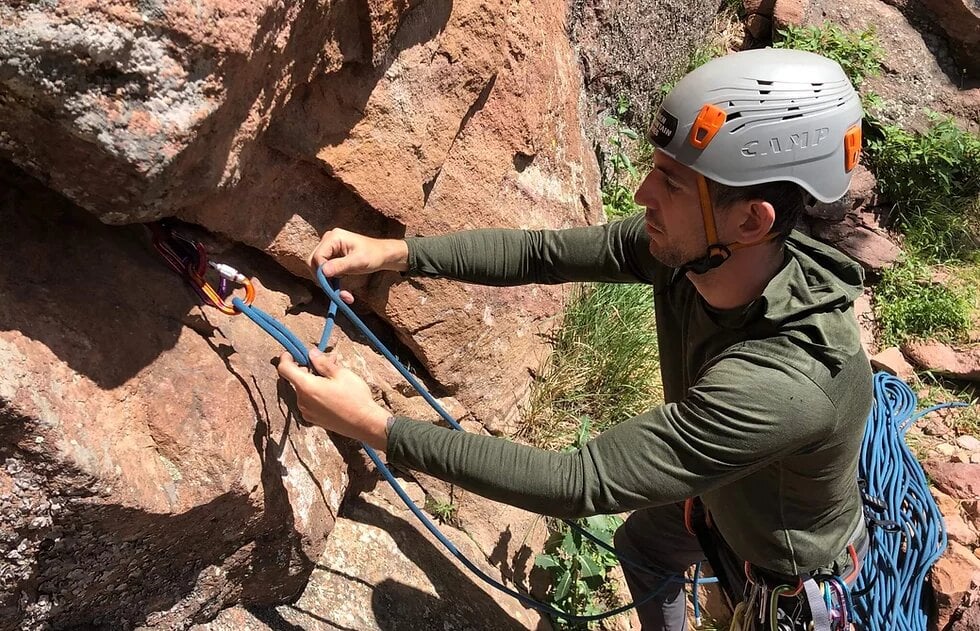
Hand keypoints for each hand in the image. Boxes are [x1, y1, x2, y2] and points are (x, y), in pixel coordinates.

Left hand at [277, 348, 391, 449]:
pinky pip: (308, 402)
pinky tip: (331, 392)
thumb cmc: (355, 398)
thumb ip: (322, 363)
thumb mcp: (341, 374)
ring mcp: (306, 412)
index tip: (292, 353)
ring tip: (333, 378)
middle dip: (308, 369)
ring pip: (303, 390)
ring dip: (313, 382)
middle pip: (296, 379)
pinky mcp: (313, 419)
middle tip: (326, 362)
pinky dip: (315, 394)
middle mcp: (302, 400)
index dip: (286, 358)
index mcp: (306, 386)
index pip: (284, 369)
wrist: (364, 423)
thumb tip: (311, 354)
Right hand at [308, 229, 408, 303]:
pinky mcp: (332, 257)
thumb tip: (323, 272)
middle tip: (336, 293)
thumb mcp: (358, 261)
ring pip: (319, 269)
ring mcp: (329, 248)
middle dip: (323, 279)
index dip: (321, 272)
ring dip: (329, 284)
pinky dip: (334, 284)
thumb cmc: (373, 255)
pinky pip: (326, 272)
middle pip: (313, 262)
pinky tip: (345, 293)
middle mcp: (328, 240)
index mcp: (333, 237)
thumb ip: (340, 266)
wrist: (383, 255)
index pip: (317, 256)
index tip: (330, 286)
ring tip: (345, 295)